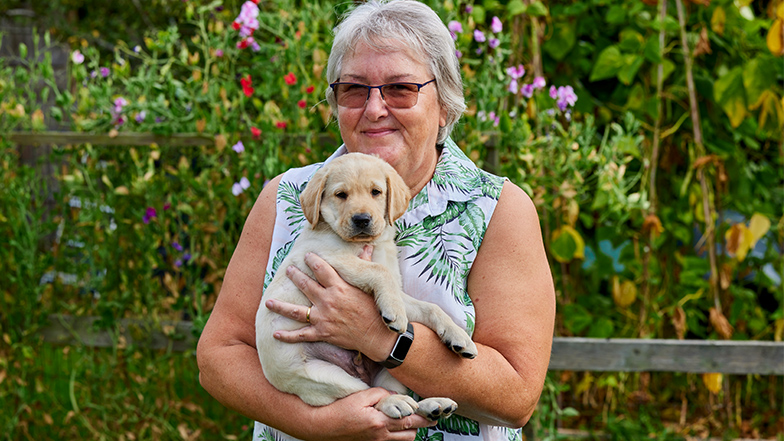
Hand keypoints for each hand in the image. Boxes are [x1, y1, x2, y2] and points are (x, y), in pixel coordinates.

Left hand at [265, 246, 396, 359]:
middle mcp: (328, 301)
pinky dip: (288, 335)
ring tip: (268, 302)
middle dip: (295, 276)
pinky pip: (301, 334)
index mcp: (340, 287)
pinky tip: (275, 333)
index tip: (307, 256)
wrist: (377, 335)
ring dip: (281, 306)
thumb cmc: (376, 309)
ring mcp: (323, 318)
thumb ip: (365, 264)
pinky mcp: (322, 333)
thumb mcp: (371, 285)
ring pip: (296, 311)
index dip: (313, 261)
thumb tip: (368, 247)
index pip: (322, 269)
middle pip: (306, 285)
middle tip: (287, 270)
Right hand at [304, 387, 435, 440]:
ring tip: (405, 420)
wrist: (321, 427)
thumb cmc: (338, 409)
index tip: (435, 414)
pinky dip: (396, 436)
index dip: (425, 417)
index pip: (410, 421)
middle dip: (418, 425)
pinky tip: (392, 427)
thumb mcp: (360, 396)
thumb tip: (395, 397)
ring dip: (407, 431)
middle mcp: (380, 436)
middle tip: (422, 415)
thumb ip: (381, 395)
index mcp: (379, 422)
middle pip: (411, 434)